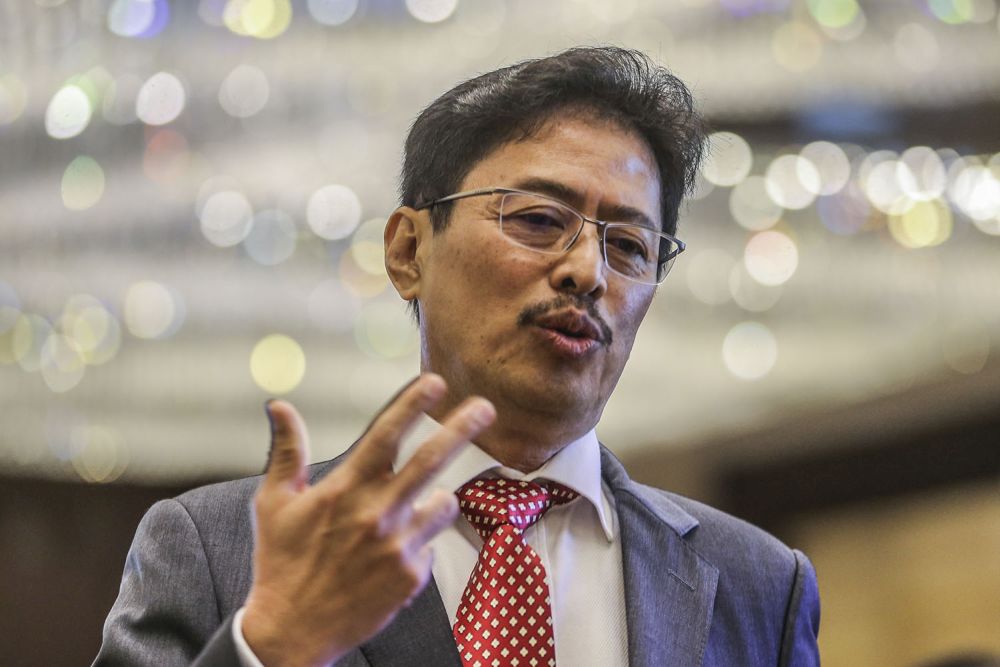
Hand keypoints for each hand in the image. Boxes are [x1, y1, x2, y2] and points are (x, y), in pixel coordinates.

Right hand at [242, 374, 494, 666]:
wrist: (292, 631)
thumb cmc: (281, 564)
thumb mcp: (274, 503)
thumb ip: (286, 451)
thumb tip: (279, 407)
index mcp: (344, 489)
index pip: (386, 435)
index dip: (412, 404)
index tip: (434, 382)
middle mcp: (376, 513)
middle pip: (431, 460)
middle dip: (462, 428)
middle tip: (484, 408)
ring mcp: (398, 545)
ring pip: (442, 504)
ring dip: (435, 500)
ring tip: (413, 510)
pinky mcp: (411, 575)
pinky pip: (430, 545)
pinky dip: (417, 543)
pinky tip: (388, 556)